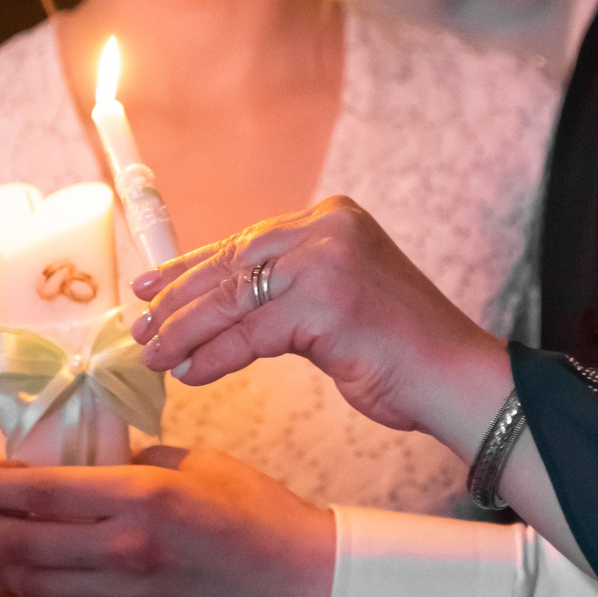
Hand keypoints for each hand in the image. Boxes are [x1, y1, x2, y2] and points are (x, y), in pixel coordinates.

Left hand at [0, 446, 336, 596]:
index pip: (40, 490)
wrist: (304, 582)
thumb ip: (137, 463)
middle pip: (20, 545)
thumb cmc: (258, 510)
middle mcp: (127, 546)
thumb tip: (89, 462)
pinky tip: (34, 569)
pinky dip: (49, 584)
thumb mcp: (197, 464)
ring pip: (37, 584)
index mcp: (142, 495)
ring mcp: (131, 592)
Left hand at [129, 196, 509, 444]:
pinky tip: (191, 373)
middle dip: (178, 301)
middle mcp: (328, 229)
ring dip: (184, 333)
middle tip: (140, 328)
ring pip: (232, 300)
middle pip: (231, 266)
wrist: (457, 378)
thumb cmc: (399, 349)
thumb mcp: (336, 300)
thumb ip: (286, 291)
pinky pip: (250, 335)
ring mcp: (327, 263)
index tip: (148, 286)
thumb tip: (215, 305)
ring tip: (153, 356)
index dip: (189, 266)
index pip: (244, 242)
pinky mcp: (324, 304)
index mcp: (332, 218)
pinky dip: (215, 358)